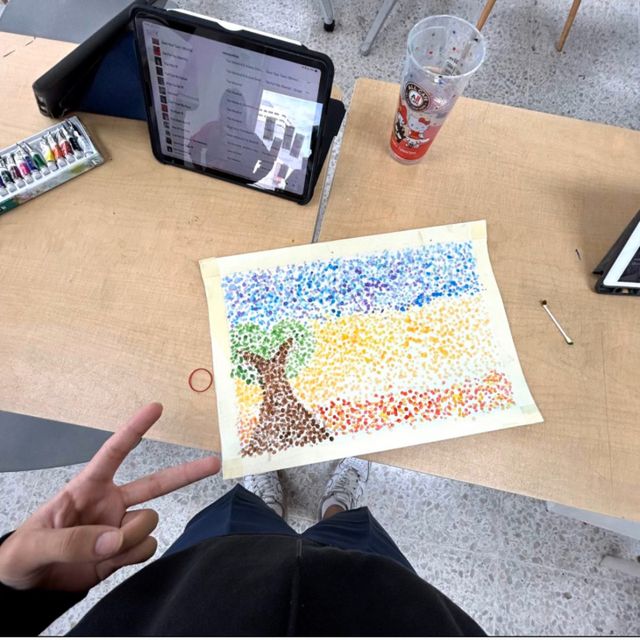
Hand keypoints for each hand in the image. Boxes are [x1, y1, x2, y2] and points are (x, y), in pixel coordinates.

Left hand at [0, 403, 219, 591]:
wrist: (27, 589)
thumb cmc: (21, 555)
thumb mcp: (34, 545)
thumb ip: (72, 541)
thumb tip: (114, 540)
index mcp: (87, 489)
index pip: (114, 453)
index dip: (135, 429)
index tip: (156, 407)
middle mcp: (111, 503)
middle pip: (157, 483)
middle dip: (187, 473)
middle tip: (214, 462)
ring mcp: (121, 527)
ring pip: (150, 521)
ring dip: (130, 538)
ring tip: (101, 551)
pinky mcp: (125, 552)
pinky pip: (146, 548)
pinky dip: (131, 557)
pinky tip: (109, 562)